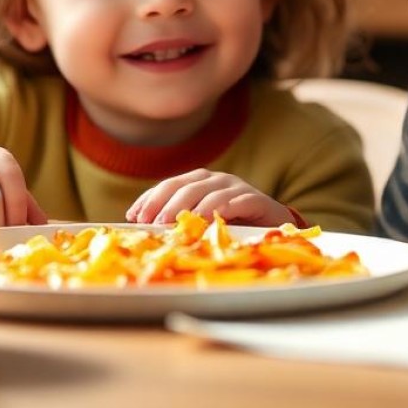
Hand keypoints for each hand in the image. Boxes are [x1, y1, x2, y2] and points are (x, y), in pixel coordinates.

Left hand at [126, 169, 293, 226]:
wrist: (273, 227)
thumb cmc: (233, 226)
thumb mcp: (202, 222)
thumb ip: (180, 220)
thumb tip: (144, 227)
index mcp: (201, 181)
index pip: (170, 184)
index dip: (151, 198)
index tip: (134, 215)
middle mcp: (218, 179)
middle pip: (187, 185)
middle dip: (166, 203)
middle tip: (151, 221)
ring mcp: (238, 187)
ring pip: (209, 192)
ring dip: (188, 208)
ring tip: (172, 224)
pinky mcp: (257, 200)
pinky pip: (236, 202)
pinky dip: (219, 209)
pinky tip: (206, 220)